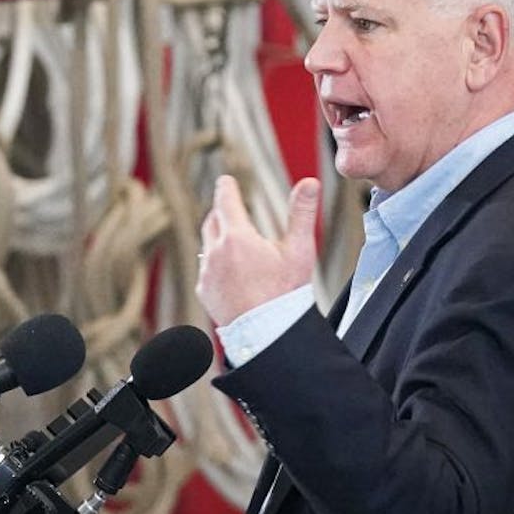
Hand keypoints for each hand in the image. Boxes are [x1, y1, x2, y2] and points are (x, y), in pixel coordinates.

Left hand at [196, 175, 319, 325]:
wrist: (268, 332)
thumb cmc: (285, 293)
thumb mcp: (298, 250)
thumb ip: (302, 213)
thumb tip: (309, 182)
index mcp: (237, 237)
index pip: (225, 200)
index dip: (226, 187)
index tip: (226, 180)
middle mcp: (215, 252)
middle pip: (212, 220)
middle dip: (221, 212)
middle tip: (230, 208)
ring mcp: (207, 273)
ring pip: (207, 245)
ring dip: (218, 238)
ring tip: (233, 240)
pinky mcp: (204, 291)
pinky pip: (206, 269)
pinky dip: (215, 263)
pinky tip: (231, 270)